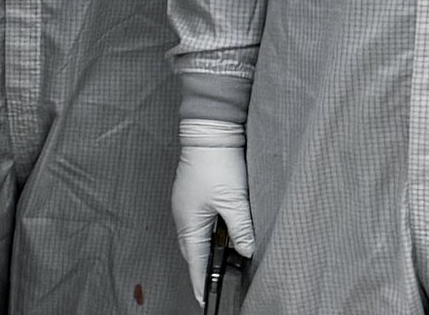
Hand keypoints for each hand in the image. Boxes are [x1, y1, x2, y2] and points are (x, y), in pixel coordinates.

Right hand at [172, 119, 255, 298]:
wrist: (209, 131)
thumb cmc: (217, 164)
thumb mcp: (234, 201)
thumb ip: (240, 230)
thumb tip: (246, 251)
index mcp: (188, 220)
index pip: (194, 259)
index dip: (200, 280)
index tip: (203, 299)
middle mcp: (183, 215)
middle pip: (191, 249)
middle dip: (202, 267)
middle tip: (214, 285)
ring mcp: (186, 204)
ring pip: (196, 236)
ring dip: (207, 250)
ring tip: (221, 263)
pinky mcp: (193, 195)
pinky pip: (199, 223)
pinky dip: (209, 234)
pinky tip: (222, 235)